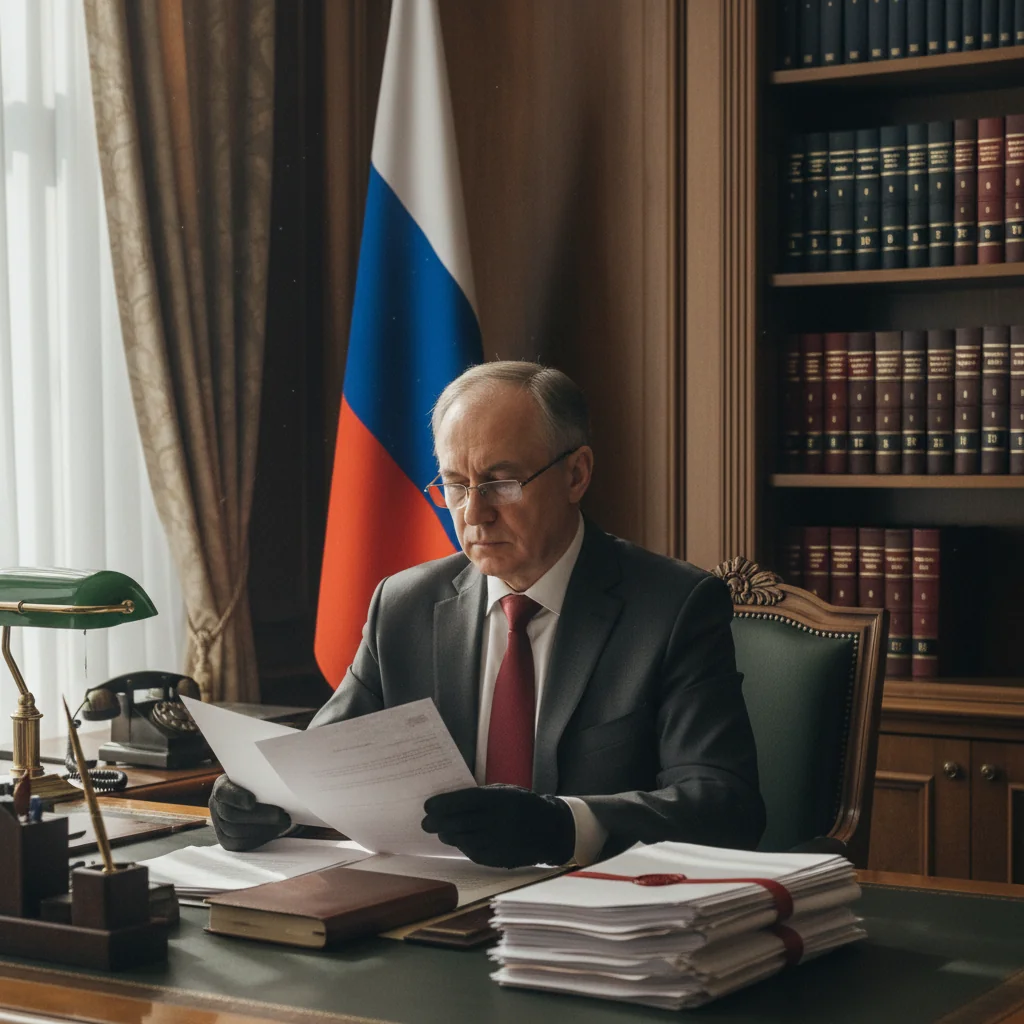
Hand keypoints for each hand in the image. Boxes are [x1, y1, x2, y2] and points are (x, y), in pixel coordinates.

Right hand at [209, 774, 290, 851]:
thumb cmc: (256, 783)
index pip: (223, 792)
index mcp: (222, 786)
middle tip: (281, 815)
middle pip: (231, 815)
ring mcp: (219, 825)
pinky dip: (259, 838)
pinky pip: (240, 844)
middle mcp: (216, 805)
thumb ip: (261, 780)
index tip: (252, 801)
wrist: (251, 796)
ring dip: (262, 829)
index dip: (236, 797)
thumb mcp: (256, 777)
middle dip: (259, 816)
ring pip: (236, 832)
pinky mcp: (226, 840)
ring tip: (283, 823)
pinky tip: (275, 831)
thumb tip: (277, 782)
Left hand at [421, 785, 574, 867]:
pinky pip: (474, 852)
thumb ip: (482, 797)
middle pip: (460, 822)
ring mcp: (498, 841)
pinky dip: (463, 846)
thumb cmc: (522, 805)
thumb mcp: (505, 792)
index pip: (464, 801)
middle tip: (426, 823)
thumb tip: (451, 802)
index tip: (428, 805)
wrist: (549, 829)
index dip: (443, 804)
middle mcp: (498, 820)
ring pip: (463, 839)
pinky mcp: (499, 858)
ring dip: (448, 836)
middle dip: (438, 823)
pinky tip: (459, 840)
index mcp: (499, 799)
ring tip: (440, 832)